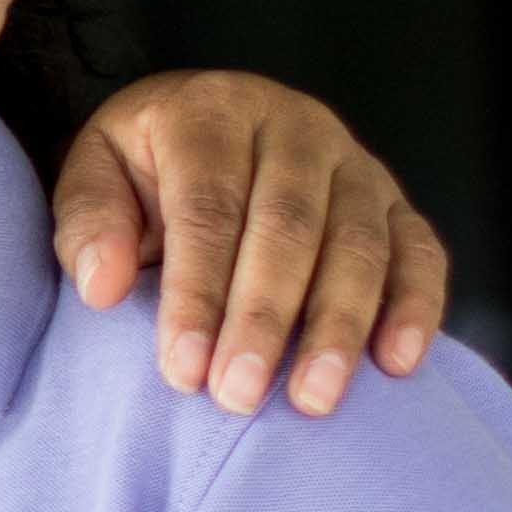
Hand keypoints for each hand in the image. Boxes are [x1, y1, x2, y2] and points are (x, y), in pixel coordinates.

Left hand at [51, 70, 448, 415]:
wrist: (199, 128)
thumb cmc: (141, 169)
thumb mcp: (94, 172)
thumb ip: (91, 221)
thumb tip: (103, 286)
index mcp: (212, 112)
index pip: (208, 209)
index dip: (196, 293)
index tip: (181, 369)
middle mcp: (295, 128)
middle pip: (288, 229)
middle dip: (263, 320)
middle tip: (236, 396)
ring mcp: (355, 162)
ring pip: (360, 245)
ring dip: (338, 327)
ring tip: (311, 399)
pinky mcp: (395, 200)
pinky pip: (420, 250)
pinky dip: (415, 307)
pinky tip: (396, 364)